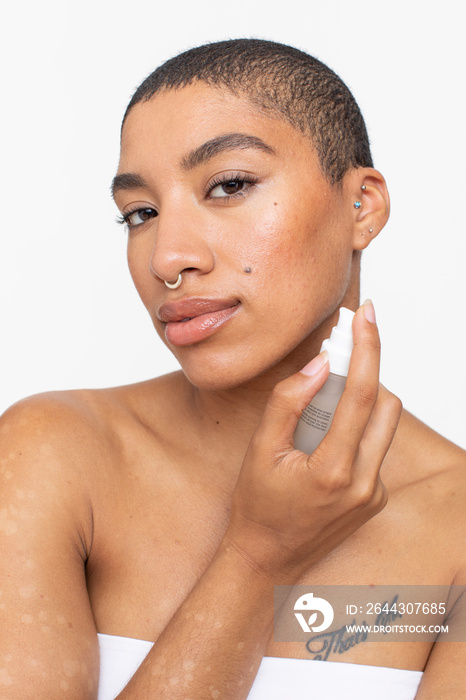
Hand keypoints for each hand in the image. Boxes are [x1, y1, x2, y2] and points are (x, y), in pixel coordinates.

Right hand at [224, 301, 401, 580]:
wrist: (266, 561)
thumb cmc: (257, 507)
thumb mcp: (260, 450)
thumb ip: (288, 402)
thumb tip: (319, 364)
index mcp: (334, 471)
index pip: (361, 395)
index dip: (367, 349)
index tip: (367, 316)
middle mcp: (364, 484)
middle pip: (385, 405)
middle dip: (366, 371)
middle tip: (340, 353)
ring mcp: (373, 493)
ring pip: (384, 426)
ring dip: (361, 400)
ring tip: (325, 398)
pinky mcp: (374, 498)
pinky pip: (376, 448)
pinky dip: (357, 429)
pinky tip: (325, 436)